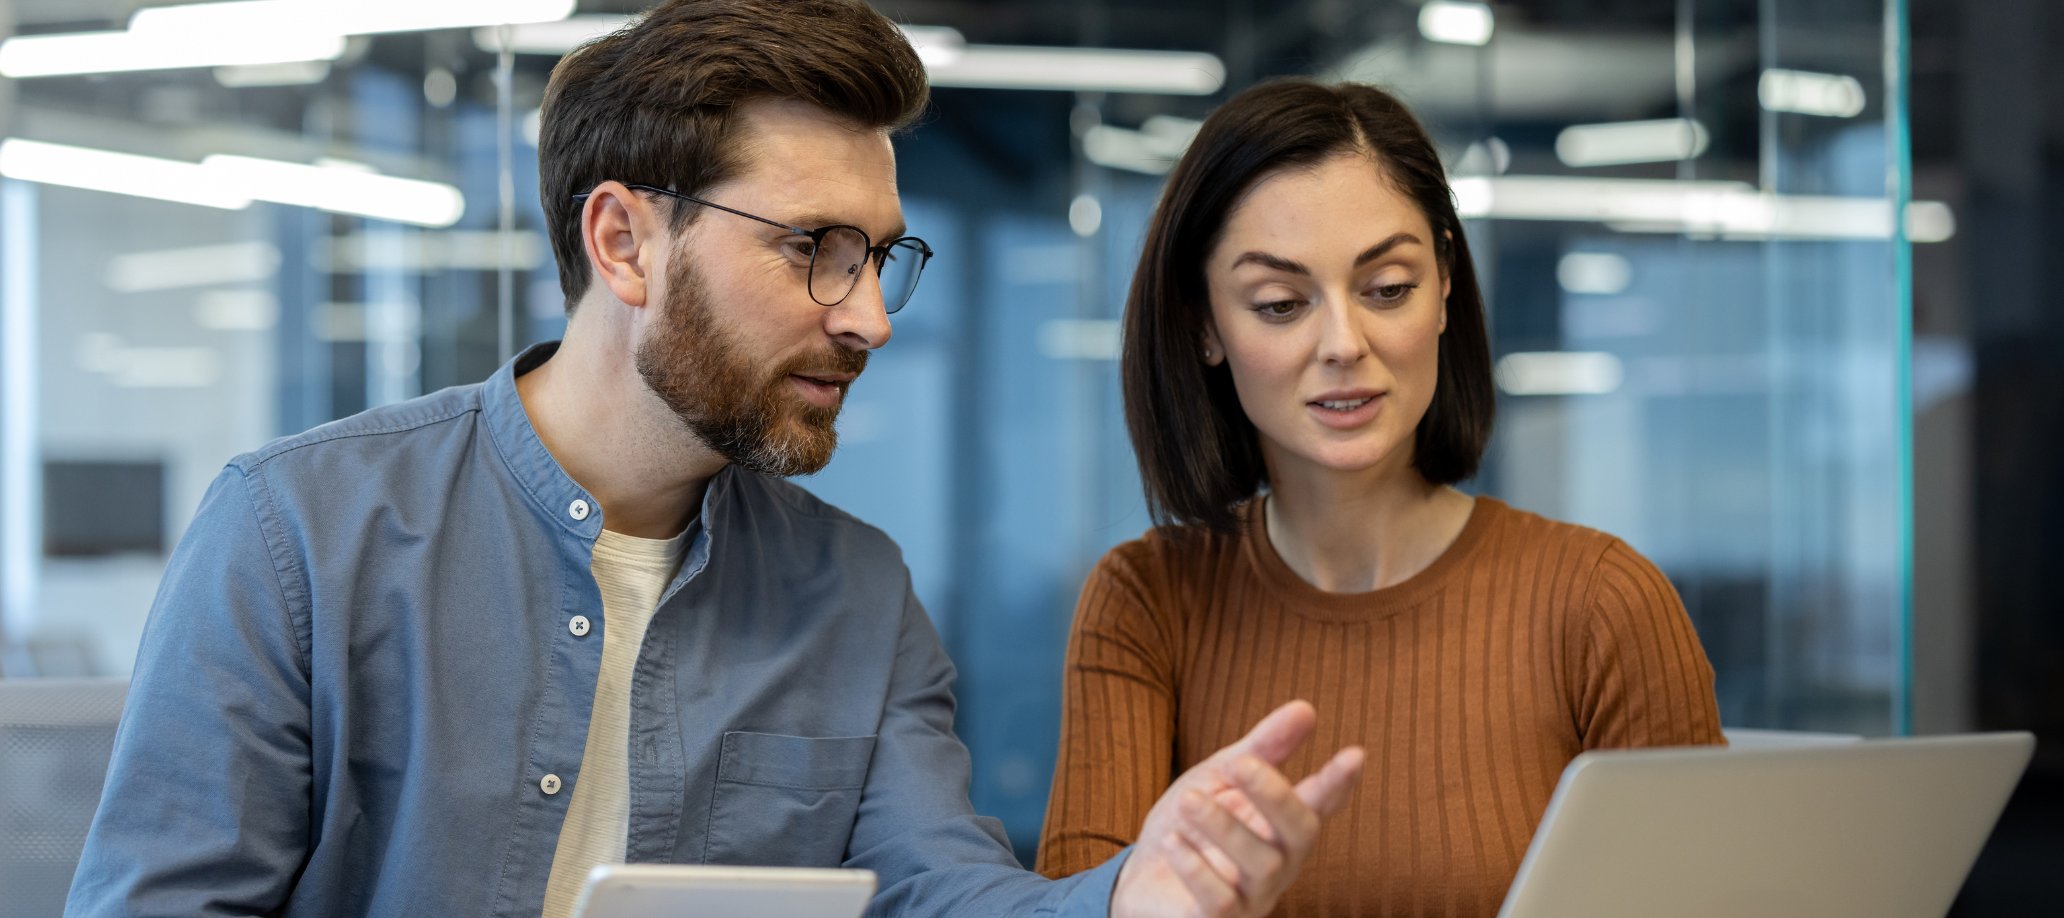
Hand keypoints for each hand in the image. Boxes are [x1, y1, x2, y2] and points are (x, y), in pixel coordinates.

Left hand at [1110, 700, 1364, 917]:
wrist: (1143, 879)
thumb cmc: (1192, 826)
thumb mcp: (1221, 779)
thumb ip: (1262, 749)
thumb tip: (1307, 708)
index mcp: (1282, 826)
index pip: (1319, 803)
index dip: (1338, 783)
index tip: (1355, 754)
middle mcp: (1279, 864)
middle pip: (1301, 834)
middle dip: (1277, 797)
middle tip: (1242, 763)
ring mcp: (1253, 896)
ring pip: (1263, 865)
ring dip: (1224, 827)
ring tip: (1190, 801)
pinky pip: (1221, 901)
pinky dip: (1198, 867)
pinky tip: (1175, 842)